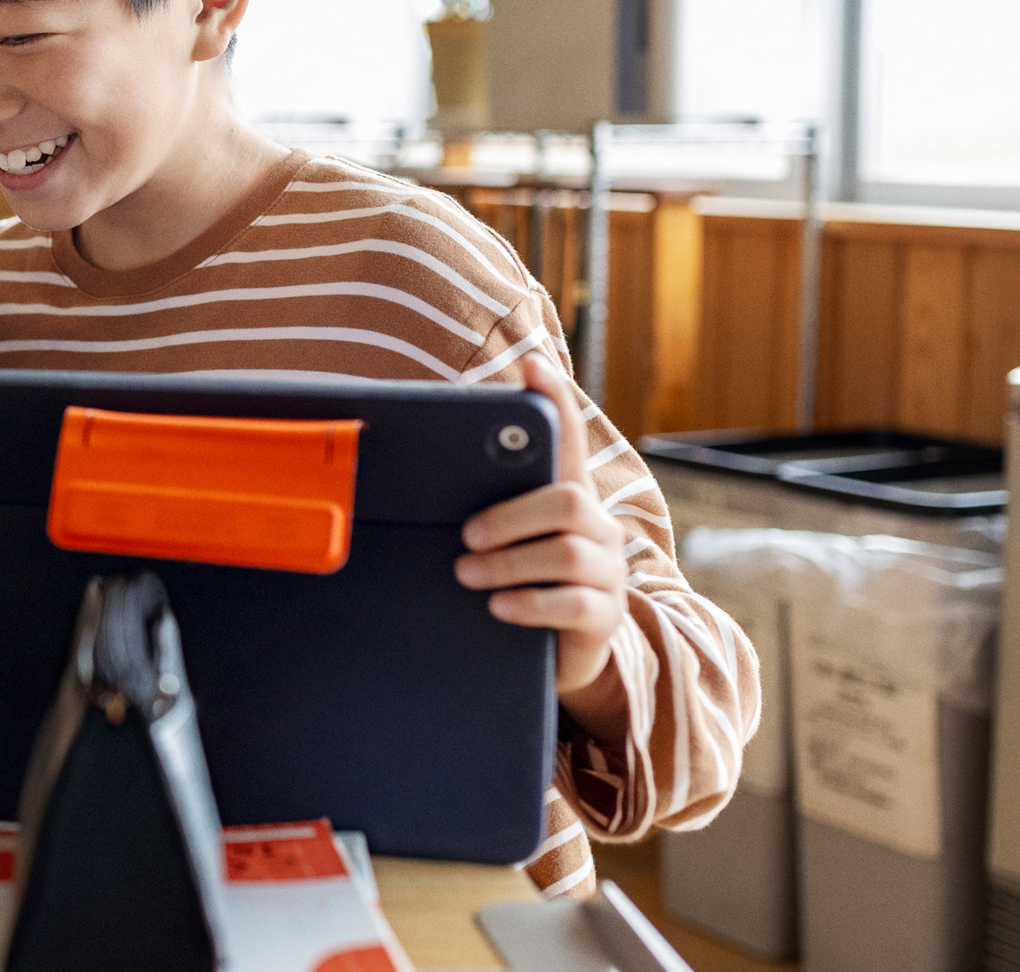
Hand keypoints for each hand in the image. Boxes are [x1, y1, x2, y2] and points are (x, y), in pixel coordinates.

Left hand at [458, 356, 630, 726]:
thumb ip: (478, 507)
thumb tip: (414, 470)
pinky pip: (572, 604)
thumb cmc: (518, 583)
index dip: (555, 402)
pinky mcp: (603, 617)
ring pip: (566, 551)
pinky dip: (528, 603)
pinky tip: (497, 606)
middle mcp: (597, 528)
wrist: (556, 653)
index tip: (530, 366)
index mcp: (568, 498)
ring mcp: (606, 572)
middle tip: (466, 535)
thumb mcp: (502, 543)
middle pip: (565, 500)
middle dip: (510, 516)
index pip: (569, 438)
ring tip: (468, 574)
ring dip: (508, 562)